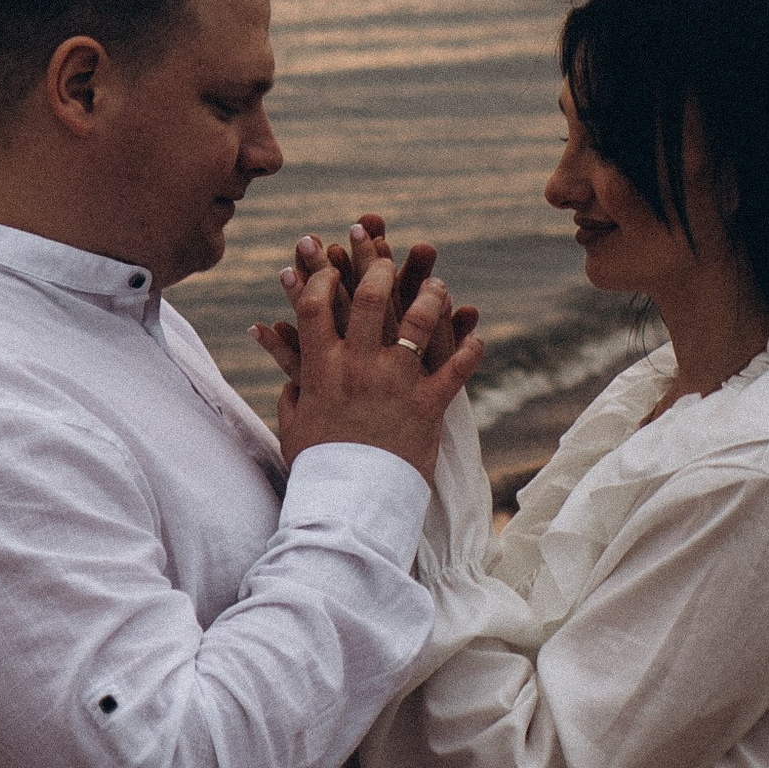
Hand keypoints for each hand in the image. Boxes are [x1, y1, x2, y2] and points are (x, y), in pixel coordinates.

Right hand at [252, 232, 480, 481]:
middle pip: (371, 299)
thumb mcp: (294, 423)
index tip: (330, 267)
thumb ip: (294, 387)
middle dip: (380, 270)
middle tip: (388, 259)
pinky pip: (457, 368)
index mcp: (322, 369)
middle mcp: (358, 368)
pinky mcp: (427, 405)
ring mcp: (395, 384)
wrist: (350, 507)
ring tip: (438, 286)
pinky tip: (477, 334)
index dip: (322, 278)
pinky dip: (471, 348)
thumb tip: (291, 364)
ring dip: (431, 297)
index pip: (316, 306)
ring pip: (419, 322)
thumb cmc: (319, 467)